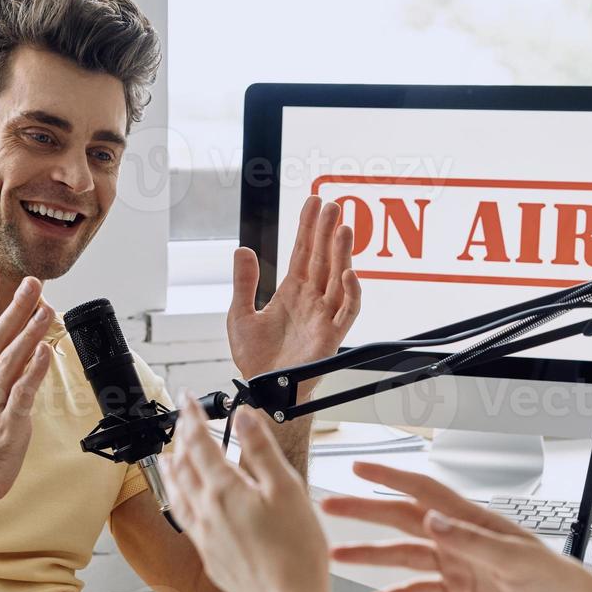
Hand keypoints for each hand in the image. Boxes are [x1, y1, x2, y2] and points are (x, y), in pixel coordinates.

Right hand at [0, 264, 53, 512]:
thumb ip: (1, 370)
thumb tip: (22, 344)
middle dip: (13, 306)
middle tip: (31, 280)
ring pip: (10, 360)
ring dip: (29, 332)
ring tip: (46, 309)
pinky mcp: (8, 422)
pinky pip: (21, 393)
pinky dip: (33, 371)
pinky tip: (45, 353)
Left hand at [160, 401, 332, 591]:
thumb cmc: (296, 551)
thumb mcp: (287, 489)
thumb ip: (261, 450)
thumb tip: (243, 417)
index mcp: (224, 490)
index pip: (199, 442)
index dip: (192, 417)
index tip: (188, 399)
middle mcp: (205, 511)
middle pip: (184, 465)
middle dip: (182, 437)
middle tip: (182, 419)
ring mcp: (204, 536)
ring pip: (177, 494)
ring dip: (172, 469)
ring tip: (168, 457)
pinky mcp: (210, 556)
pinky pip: (184, 519)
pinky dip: (178, 499)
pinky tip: (185, 503)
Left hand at [228, 195, 360, 384]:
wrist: (263, 390)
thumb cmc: (255, 359)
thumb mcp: (240, 314)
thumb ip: (244, 283)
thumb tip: (242, 249)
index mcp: (291, 291)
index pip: (303, 252)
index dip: (308, 227)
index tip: (314, 201)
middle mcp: (311, 299)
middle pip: (323, 258)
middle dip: (328, 231)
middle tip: (334, 205)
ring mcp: (323, 316)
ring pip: (337, 278)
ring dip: (342, 253)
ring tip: (343, 228)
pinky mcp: (331, 336)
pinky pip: (347, 311)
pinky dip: (351, 292)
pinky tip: (348, 272)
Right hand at [322, 463, 591, 591]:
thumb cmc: (556, 579)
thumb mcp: (513, 557)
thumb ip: (469, 540)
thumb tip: (431, 521)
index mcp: (472, 519)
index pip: (423, 490)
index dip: (390, 477)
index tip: (360, 467)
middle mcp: (458, 538)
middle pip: (401, 519)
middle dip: (364, 513)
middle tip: (330, 507)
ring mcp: (456, 565)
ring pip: (403, 557)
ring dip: (371, 556)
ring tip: (339, 556)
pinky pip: (419, 591)